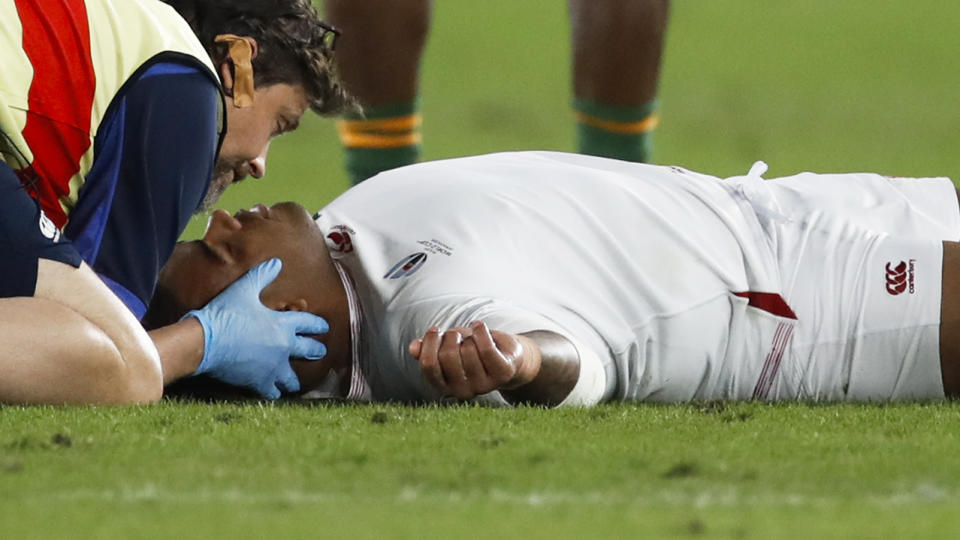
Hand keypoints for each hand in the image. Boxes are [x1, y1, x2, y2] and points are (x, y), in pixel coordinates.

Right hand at [184, 258, 327, 398]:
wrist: (204, 342)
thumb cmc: (225, 314)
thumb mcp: (244, 289)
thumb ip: (262, 276)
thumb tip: (276, 262)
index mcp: (283, 325)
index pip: (309, 323)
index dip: (318, 324)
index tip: (325, 327)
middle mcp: (283, 348)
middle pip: (308, 350)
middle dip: (316, 350)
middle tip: (320, 352)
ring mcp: (272, 368)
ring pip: (291, 378)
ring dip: (294, 378)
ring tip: (295, 381)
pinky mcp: (258, 382)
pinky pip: (272, 392)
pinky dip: (274, 392)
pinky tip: (274, 393)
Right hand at [409, 321, 536, 399]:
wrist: (507, 356)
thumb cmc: (472, 351)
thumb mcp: (447, 348)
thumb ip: (428, 350)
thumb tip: (413, 348)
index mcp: (444, 388)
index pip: (428, 366)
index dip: (429, 344)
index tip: (434, 330)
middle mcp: (463, 391)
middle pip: (447, 356)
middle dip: (450, 337)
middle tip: (457, 335)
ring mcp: (484, 385)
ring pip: (468, 350)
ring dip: (469, 336)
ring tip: (474, 338)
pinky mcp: (502, 374)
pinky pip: (486, 348)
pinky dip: (481, 331)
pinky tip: (479, 326)